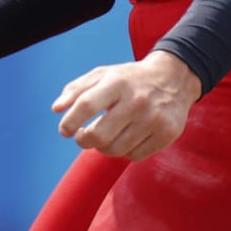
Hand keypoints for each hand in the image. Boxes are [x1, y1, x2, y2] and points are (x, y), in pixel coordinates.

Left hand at [52, 50, 200, 160]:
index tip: (64, 130)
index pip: (86, 105)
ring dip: (103, 147)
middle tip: (82, 136)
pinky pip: (134, 156)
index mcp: (117, 83)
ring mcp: (154, 119)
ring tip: (103, 136)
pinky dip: (124, 151)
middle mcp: (136, 101)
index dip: (70, 122)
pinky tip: (124, 138)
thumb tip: (56, 109)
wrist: (173, 78)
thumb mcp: (103, 74)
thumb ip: (77, 89)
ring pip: (115, 149)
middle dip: (83, 140)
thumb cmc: (129, 78)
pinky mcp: (166, 134)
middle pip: (99, 135)